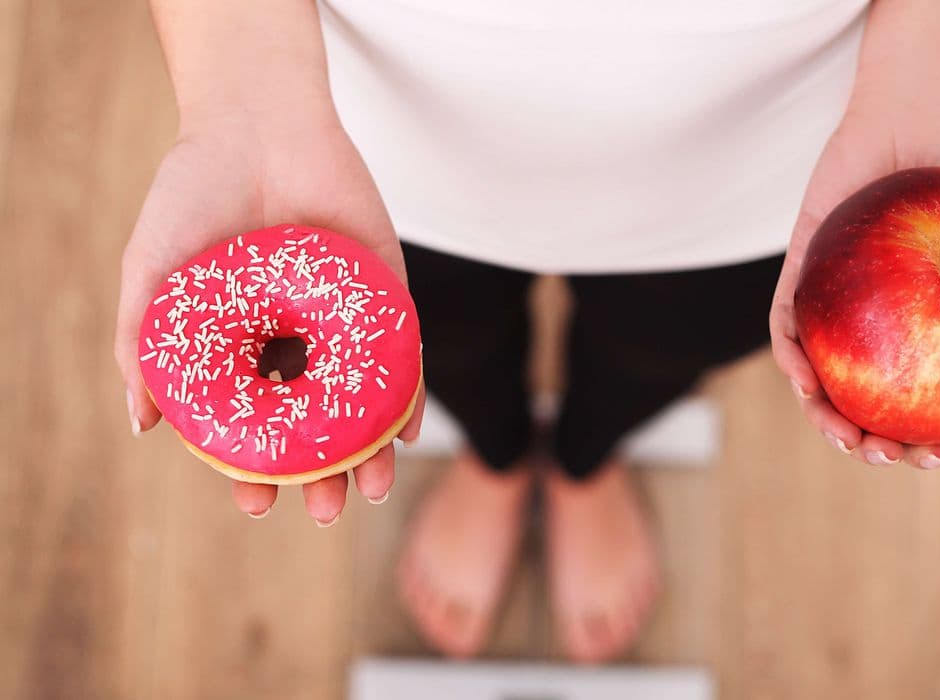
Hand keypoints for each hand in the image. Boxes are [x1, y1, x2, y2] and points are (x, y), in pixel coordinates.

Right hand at [115, 107, 424, 522]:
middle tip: (324, 510)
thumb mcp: (153, 271)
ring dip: (369, 451)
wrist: (257, 122)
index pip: (253, 425)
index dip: (254, 469)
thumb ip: (143, 343)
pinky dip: (407, 395)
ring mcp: (343, 322)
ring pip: (361, 402)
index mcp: (243, 347)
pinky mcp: (385, 294)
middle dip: (321, 475)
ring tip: (367, 490)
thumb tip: (142, 424)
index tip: (255, 504)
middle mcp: (295, 343)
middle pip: (315, 425)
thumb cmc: (194, 194)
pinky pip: (402, 354)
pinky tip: (404, 433)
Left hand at [769, 110, 939, 468]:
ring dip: (820, 413)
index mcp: (911, 330)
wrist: (922, 121)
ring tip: (844, 436)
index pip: (906, 401)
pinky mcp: (798, 271)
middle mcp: (867, 324)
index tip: (936, 457)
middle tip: (884, 456)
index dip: (915, 439)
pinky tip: (805, 377)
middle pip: (854, 399)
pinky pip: (785, 321)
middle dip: (863, 442)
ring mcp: (829, 302)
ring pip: (813, 374)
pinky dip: (791, 354)